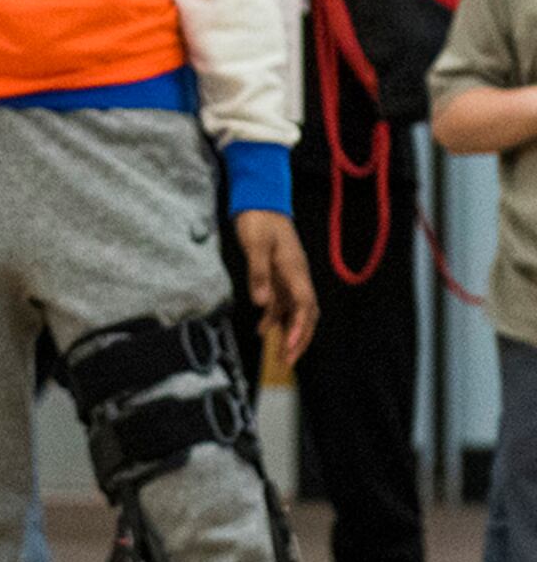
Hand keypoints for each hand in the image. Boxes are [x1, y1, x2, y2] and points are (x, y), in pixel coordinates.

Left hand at [234, 209, 318, 364]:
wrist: (262, 201)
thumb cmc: (260, 220)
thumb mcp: (256, 244)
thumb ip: (258, 273)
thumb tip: (261, 302)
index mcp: (294, 270)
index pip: (303, 305)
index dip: (298, 328)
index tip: (288, 346)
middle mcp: (297, 276)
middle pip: (306, 314)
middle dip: (299, 338)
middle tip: (287, 361)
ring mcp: (290, 276)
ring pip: (296, 311)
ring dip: (289, 332)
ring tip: (279, 355)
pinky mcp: (281, 275)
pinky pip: (283, 302)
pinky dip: (276, 318)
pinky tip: (264, 330)